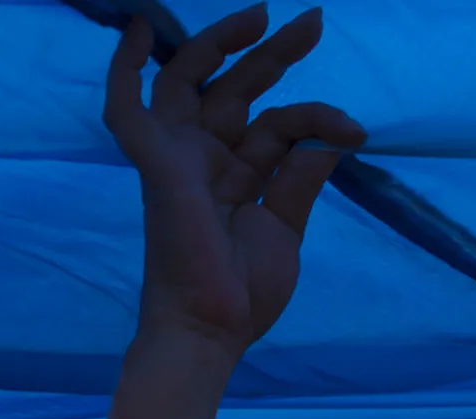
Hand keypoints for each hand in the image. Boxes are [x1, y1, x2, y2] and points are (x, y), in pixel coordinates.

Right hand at [103, 6, 365, 356]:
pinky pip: (125, 108)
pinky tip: (136, 30)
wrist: (211, 330)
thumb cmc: (243, 293)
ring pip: (195, 82)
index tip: (352, 128)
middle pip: (235, 89)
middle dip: (272, 54)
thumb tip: (326, 137)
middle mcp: (203, 160)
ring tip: (269, 16)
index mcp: (233, 177)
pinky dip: (123, 70)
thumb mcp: (284, 227)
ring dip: (227, 45)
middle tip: (311, 22)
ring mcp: (176, 159)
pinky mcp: (156, 164)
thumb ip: (299, 178)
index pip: (273, 125)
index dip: (313, 115)